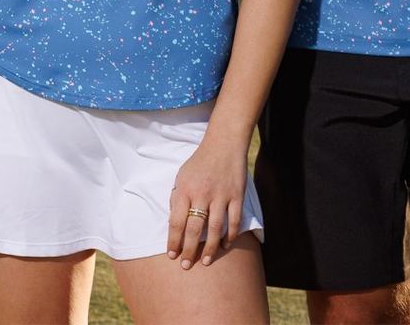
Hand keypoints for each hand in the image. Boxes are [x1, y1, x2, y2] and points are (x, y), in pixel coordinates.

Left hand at [166, 136, 248, 268]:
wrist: (224, 143)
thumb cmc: (199, 162)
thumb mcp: (182, 176)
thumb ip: (177, 198)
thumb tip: (174, 223)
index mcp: (185, 189)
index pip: (176, 221)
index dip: (173, 241)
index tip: (172, 255)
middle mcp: (202, 193)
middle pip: (194, 229)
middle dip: (189, 251)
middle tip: (186, 266)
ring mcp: (221, 194)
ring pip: (215, 228)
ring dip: (209, 248)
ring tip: (206, 261)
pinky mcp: (236, 194)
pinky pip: (234, 220)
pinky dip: (230, 235)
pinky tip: (225, 244)